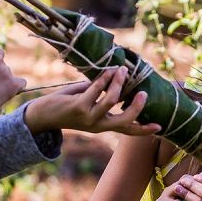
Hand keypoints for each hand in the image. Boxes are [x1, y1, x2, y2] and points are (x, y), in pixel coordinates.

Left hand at [24, 67, 161, 134]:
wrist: (41, 116)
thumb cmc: (66, 107)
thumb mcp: (88, 104)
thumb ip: (102, 94)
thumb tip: (116, 77)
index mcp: (103, 126)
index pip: (128, 130)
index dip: (144, 130)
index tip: (160, 127)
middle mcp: (98, 125)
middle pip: (125, 120)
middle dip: (137, 106)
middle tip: (143, 92)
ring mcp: (88, 117)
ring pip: (112, 100)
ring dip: (118, 82)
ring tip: (122, 70)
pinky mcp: (78, 107)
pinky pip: (96, 89)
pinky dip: (104, 78)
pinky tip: (108, 70)